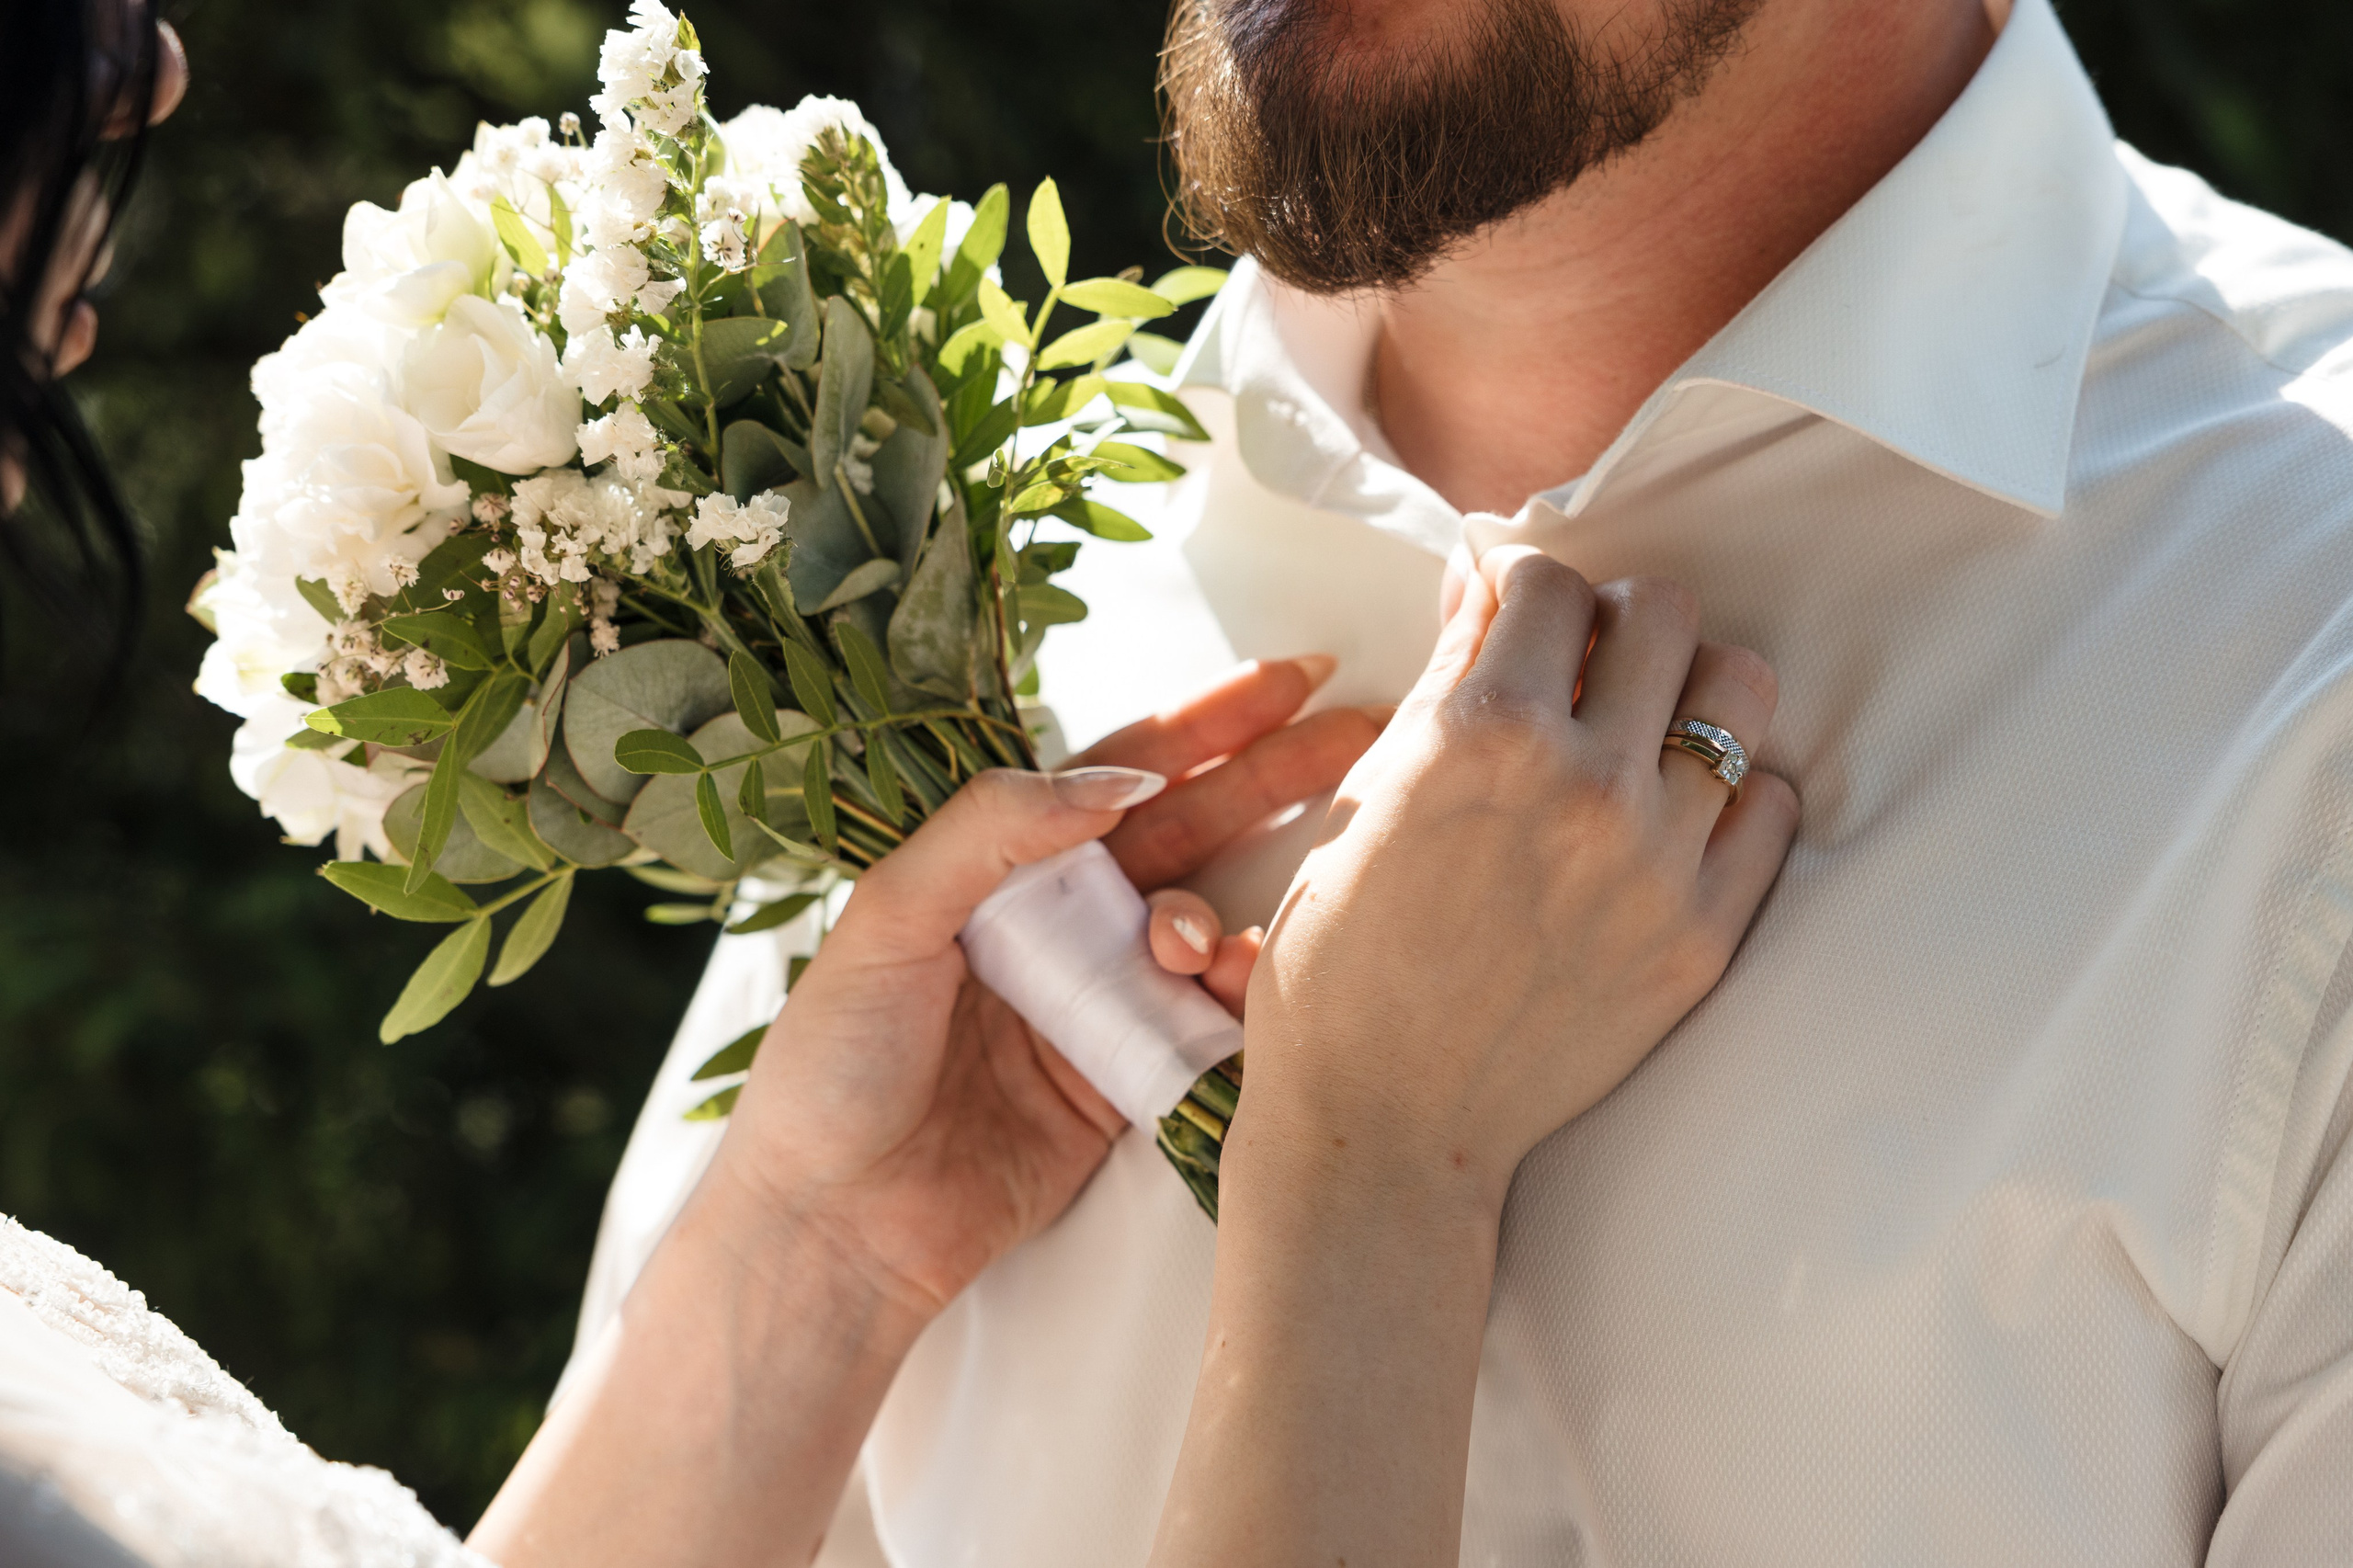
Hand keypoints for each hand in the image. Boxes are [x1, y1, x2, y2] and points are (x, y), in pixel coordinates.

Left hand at [708, 658, 1379, 1320]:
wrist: (831, 1227)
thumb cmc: (831, 1066)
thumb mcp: (887, 920)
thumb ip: (992, 832)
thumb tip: (1116, 779)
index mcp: (1000, 868)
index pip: (1122, 774)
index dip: (1207, 725)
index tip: (1294, 678)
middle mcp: (1060, 925)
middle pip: (1190, 832)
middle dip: (1276, 781)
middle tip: (1364, 737)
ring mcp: (1100, 1002)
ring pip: (1203, 931)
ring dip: (1224, 923)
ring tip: (1196, 951)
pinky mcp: (1127, 1084)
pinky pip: (1207, 1026)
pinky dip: (1238, 1004)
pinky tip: (1237, 994)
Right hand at [1240, 551, 1798, 1215]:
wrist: (1382, 1126)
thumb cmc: (1339, 960)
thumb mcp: (1364, 799)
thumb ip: (1443, 679)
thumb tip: (1488, 581)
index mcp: (1483, 736)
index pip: (1553, 583)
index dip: (1528, 588)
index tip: (1519, 617)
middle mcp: (1586, 785)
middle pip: (1666, 611)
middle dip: (1618, 619)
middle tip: (1585, 666)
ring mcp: (1657, 863)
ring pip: (1741, 692)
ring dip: (1690, 689)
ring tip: (1646, 729)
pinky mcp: (1702, 937)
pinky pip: (1772, 807)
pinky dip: (1733, 790)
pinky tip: (1677, 811)